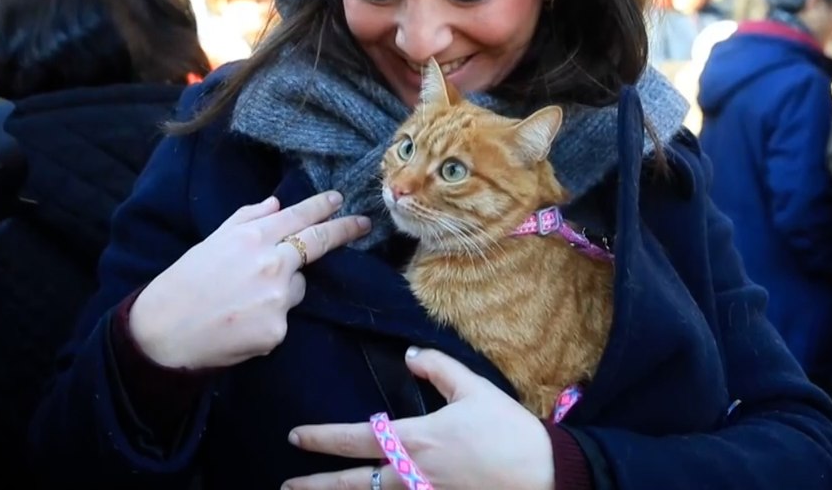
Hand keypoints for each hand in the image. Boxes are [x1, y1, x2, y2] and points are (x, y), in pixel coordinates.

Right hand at [129, 191, 370, 369]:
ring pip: (299, 287)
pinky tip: (242, 322)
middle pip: (319, 243)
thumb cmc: (182, 284)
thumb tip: (276, 204)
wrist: (163, 333)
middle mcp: (271, 264)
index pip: (298, 216)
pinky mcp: (278, 330)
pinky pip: (284, 318)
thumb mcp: (211, 242)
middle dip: (344, 230)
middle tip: (362, 224)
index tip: (340, 200)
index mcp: (252, 238)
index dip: (322, 207)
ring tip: (245, 299)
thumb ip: (246, 220)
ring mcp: (278, 298)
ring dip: (285, 289)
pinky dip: (270, 318)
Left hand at [282, 348, 554, 489]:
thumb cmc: (508, 430)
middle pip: (352, 483)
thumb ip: (437, 367)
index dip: (322, 438)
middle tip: (287, 487)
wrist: (544, 475)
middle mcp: (412, 474)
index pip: (356, 439)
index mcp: (417, 439)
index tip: (295, 437)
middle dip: (316, 486)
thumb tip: (408, 354)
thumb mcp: (474, 388)